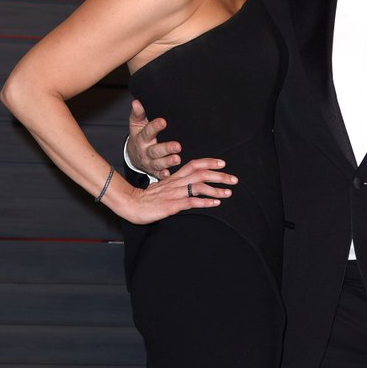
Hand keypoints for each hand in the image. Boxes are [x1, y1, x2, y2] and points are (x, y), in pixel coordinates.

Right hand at [119, 157, 237, 224]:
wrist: (131, 204)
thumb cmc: (147, 198)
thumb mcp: (163, 187)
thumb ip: (176, 185)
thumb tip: (190, 186)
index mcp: (174, 177)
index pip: (194, 164)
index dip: (209, 162)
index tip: (223, 163)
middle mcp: (176, 182)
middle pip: (201, 174)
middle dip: (220, 176)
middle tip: (234, 179)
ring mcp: (174, 193)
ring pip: (198, 186)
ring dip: (216, 189)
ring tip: (228, 193)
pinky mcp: (171, 205)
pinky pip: (190, 201)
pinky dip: (204, 201)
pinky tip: (215, 203)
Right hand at [127, 98, 181, 178]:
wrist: (134, 155)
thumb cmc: (139, 136)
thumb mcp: (136, 125)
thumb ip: (138, 114)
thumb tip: (136, 102)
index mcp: (141, 138)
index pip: (148, 131)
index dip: (155, 127)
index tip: (163, 121)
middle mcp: (145, 151)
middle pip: (155, 150)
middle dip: (166, 149)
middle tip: (177, 146)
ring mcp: (149, 162)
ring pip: (158, 163)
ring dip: (167, 162)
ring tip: (177, 159)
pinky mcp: (154, 171)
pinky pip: (158, 175)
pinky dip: (163, 175)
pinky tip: (169, 175)